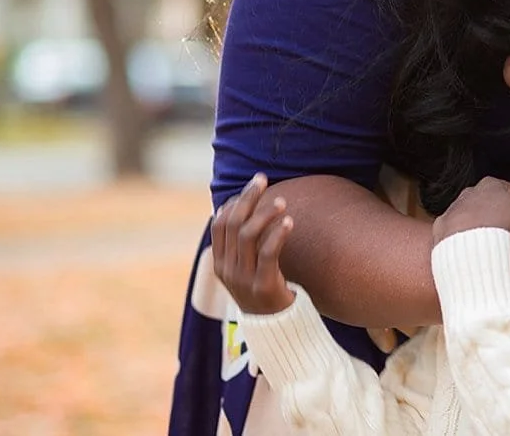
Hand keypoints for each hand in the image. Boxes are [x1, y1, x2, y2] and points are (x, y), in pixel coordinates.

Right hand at [211, 174, 296, 315]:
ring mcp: (243, 279)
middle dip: (248, 198)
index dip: (234, 201)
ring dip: (265, 213)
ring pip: (248, 235)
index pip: (220, 224)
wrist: (277, 329)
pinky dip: (278, 233)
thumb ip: (240, 243)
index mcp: (220, 264)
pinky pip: (268, 253)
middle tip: (263, 180)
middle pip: (233, 224)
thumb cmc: (264, 290)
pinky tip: (290, 222)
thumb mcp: (245, 268)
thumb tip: (235, 205)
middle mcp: (228, 270)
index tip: (252, 185)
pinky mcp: (263, 286)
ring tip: (282, 202)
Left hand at [431, 176, 509, 241]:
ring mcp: (454, 209)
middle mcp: (469, 193)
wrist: (467, 251)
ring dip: (487, 227)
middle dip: (507, 218)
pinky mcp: (443, 227)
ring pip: (477, 218)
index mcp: (491, 184)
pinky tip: (477, 247)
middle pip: (497, 205)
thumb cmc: (498, 229)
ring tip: (496, 243)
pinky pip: (460, 231)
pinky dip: (468, 238)